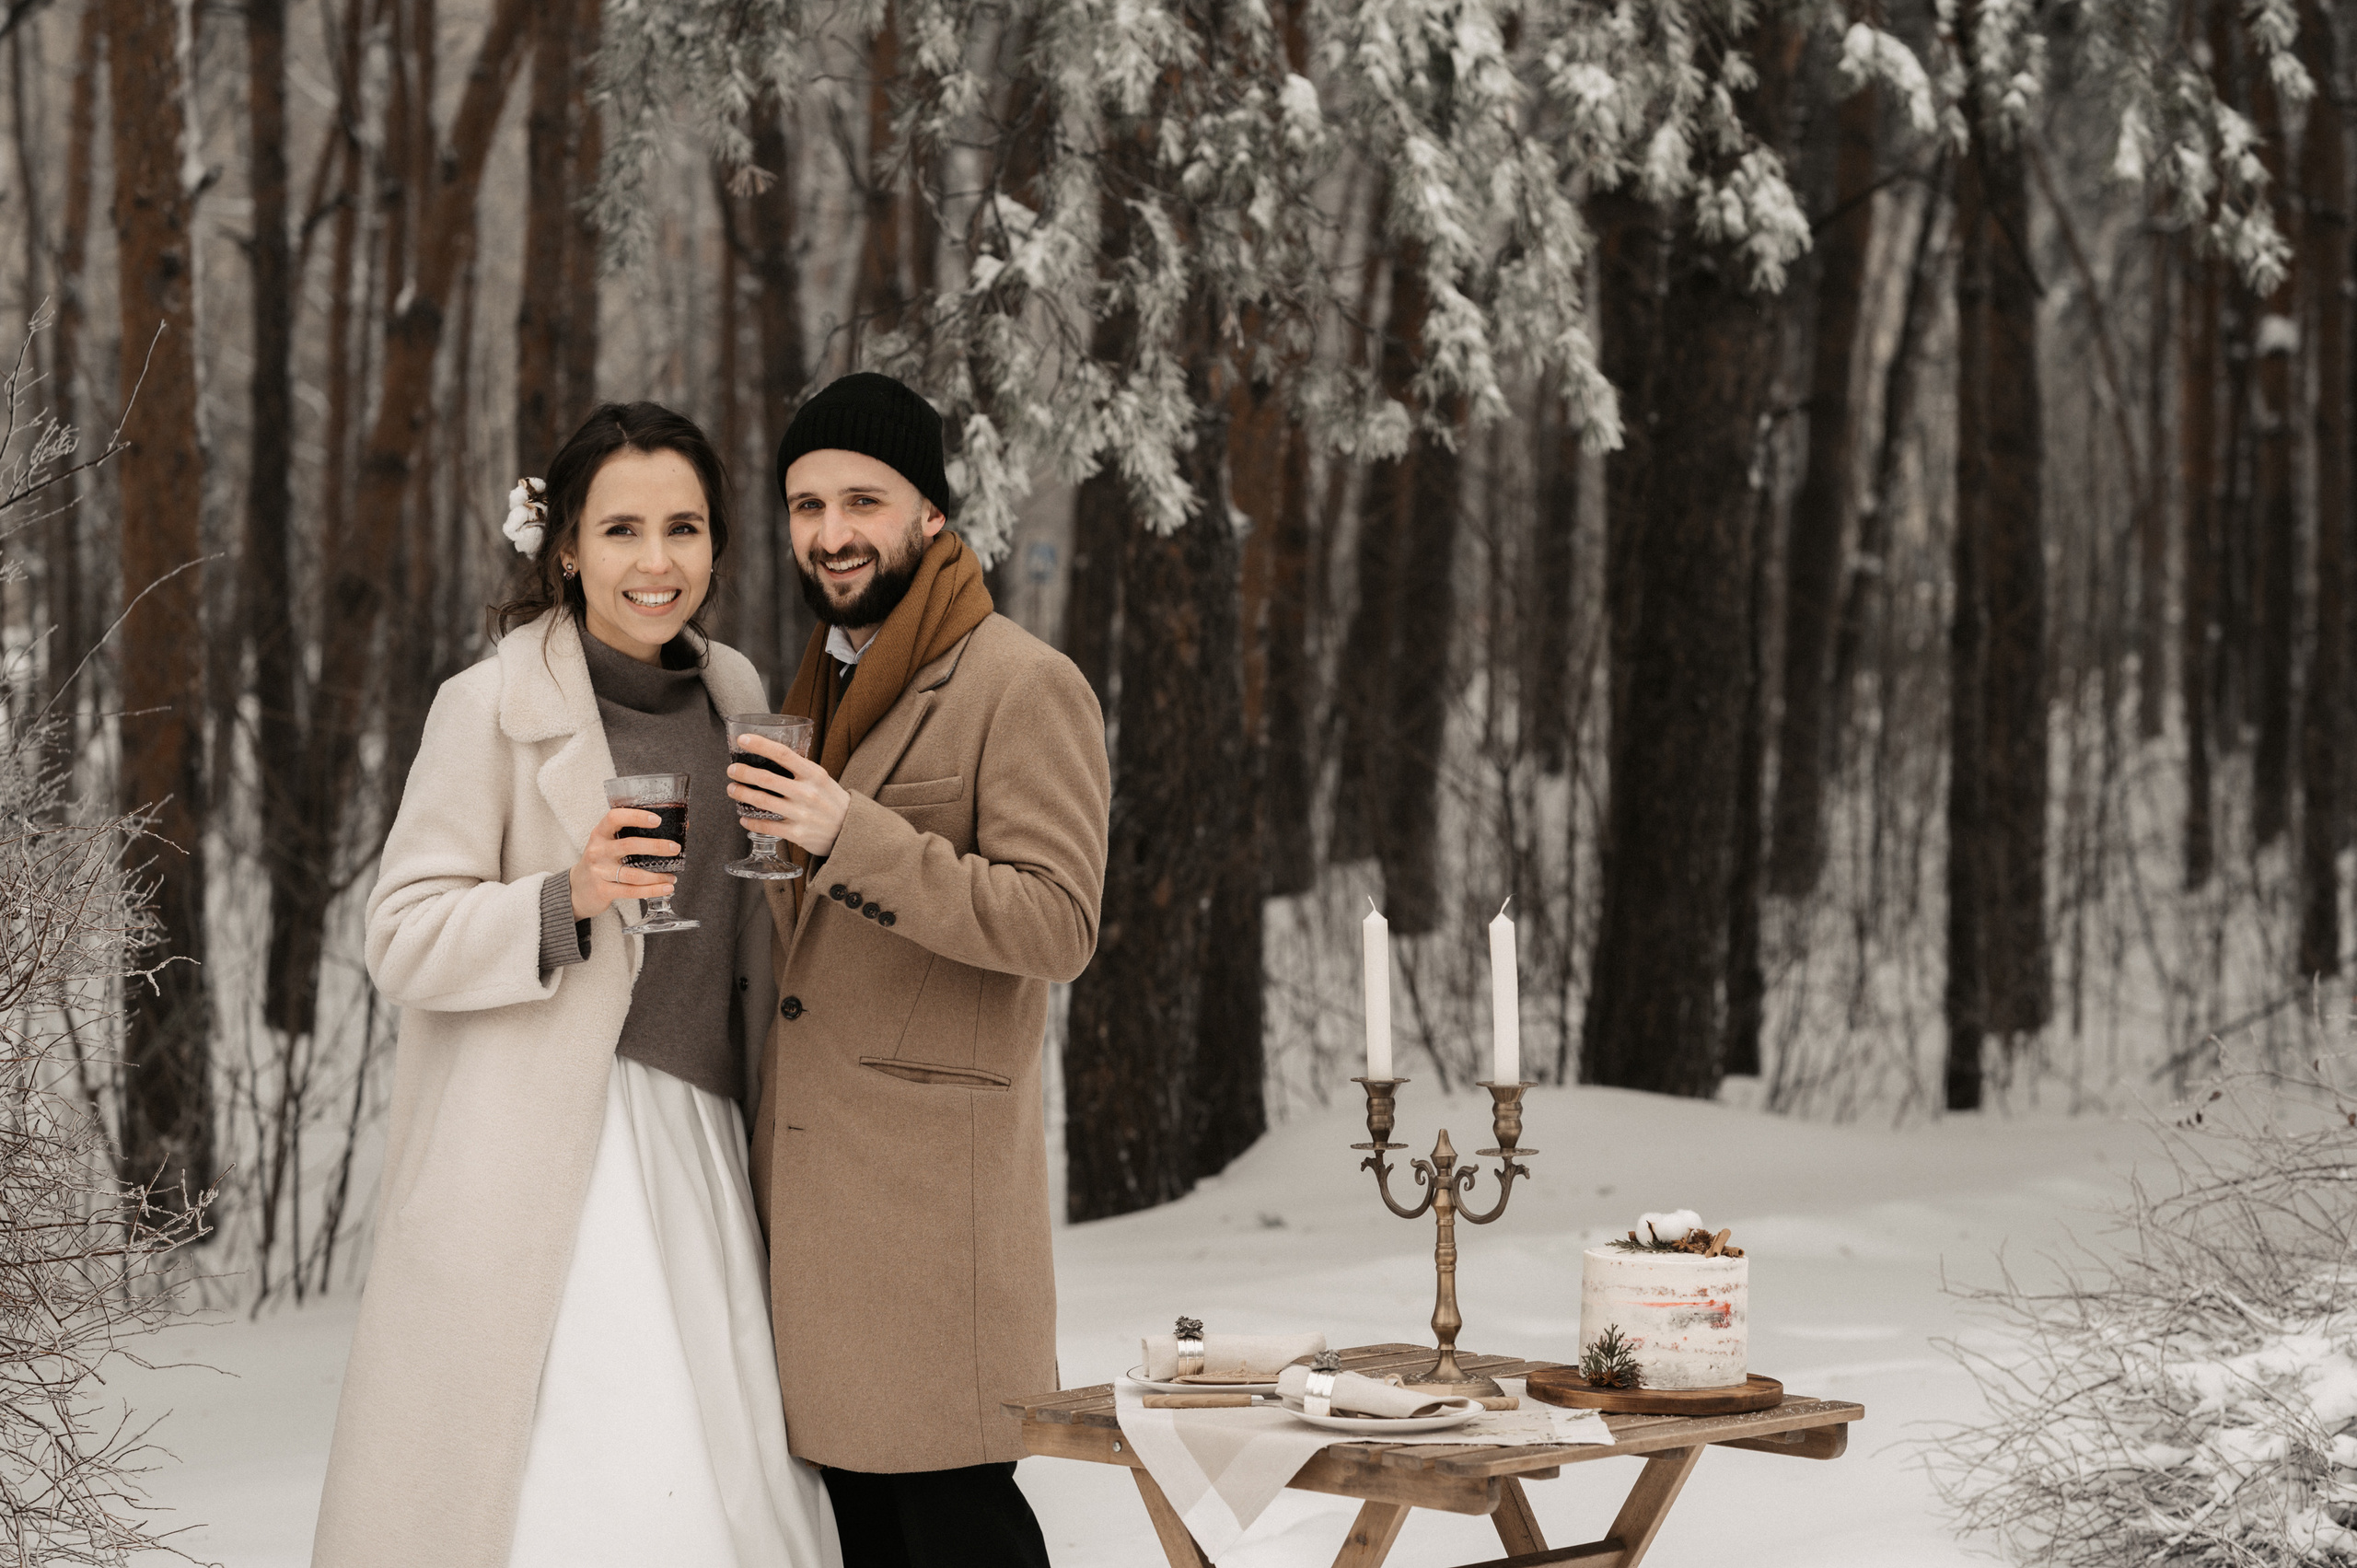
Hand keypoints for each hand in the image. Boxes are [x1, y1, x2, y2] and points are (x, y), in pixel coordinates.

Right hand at [569, 806, 678, 918]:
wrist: (577, 889)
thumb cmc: (601, 862)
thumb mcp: (608, 844)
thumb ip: (632, 835)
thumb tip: (677, 827)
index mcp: (600, 833)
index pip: (615, 817)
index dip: (636, 816)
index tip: (657, 820)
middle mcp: (598, 850)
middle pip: (630, 845)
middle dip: (657, 847)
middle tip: (675, 848)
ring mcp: (599, 871)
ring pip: (634, 873)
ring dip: (657, 875)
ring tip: (672, 876)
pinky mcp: (603, 890)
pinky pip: (631, 891)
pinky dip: (652, 890)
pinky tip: (666, 888)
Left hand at [728, 731, 850, 858]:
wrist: (850, 830)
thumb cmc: (832, 800)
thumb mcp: (822, 778)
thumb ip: (801, 769)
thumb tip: (771, 755)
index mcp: (814, 774)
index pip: (784, 754)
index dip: (760, 745)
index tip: (743, 740)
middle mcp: (808, 793)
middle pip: (767, 779)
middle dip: (743, 773)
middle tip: (732, 770)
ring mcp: (802, 814)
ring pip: (763, 802)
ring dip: (742, 794)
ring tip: (732, 790)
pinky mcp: (797, 833)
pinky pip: (767, 826)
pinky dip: (751, 822)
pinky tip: (744, 818)